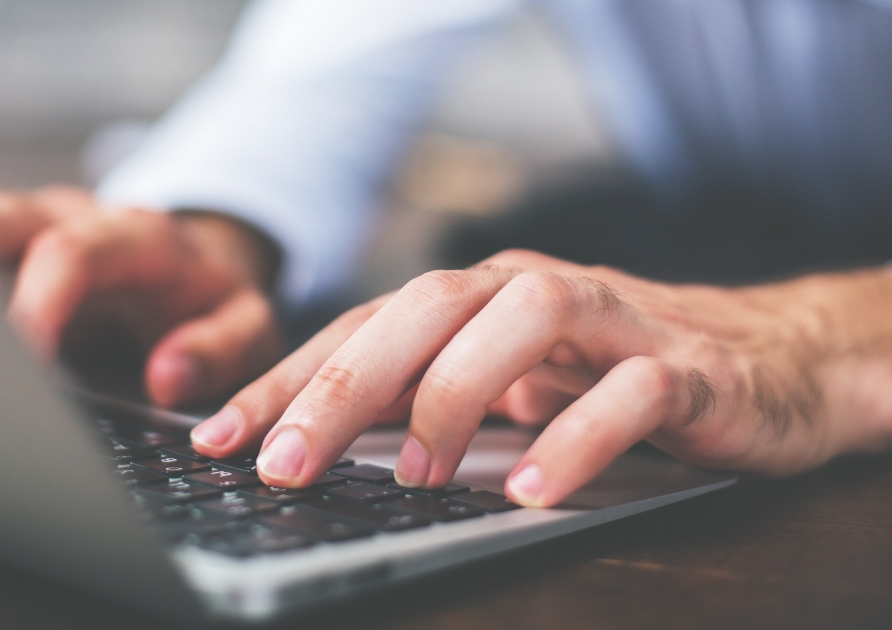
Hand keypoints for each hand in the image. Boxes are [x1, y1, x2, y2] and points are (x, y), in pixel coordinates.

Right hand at [0, 186, 281, 406]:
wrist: (198, 265)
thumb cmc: (213, 302)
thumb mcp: (249, 328)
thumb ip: (220, 348)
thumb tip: (166, 376)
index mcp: (137, 236)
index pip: (74, 253)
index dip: (40, 300)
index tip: (18, 351)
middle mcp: (75, 218)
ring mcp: (32, 226)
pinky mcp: (5, 246)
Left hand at [190, 249, 891, 505]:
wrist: (762, 359)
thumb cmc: (604, 371)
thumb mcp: (498, 386)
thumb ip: (420, 403)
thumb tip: (313, 446)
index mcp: (474, 297)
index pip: (362, 326)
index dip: (285, 381)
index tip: (218, 438)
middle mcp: (530, 289)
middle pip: (424, 308)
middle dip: (345, 384)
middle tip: (288, 462)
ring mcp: (611, 318)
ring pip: (522, 317)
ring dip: (455, 392)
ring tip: (412, 473)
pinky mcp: (684, 363)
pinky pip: (629, 388)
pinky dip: (578, 436)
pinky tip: (533, 489)